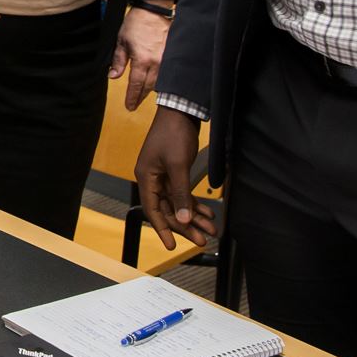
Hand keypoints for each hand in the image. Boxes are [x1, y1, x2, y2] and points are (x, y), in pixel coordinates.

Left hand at [110, 6, 168, 110]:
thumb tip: (113, 77)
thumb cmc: (135, 24)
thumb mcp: (121, 42)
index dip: (132, 97)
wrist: (153, 11)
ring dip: (151, 90)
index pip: (136, 85)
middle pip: (149, 87)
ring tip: (143, 96)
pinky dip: (161, 81)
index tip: (129, 106)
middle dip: (141, 97)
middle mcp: (156, 62)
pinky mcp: (172, 55)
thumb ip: (118, 61)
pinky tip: (156, 84)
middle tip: (134, 104)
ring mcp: (166, 59)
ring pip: (160, 82)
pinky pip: (167, 73)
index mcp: (142, 60)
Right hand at [135, 108, 214, 249]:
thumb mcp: (178, 166)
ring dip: (194, 216)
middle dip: (185, 225)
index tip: (171, 245)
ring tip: (210, 229)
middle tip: (201, 240)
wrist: (181, 111)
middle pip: (168, 209)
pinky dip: (195, 203)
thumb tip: (183, 219)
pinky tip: (208, 212)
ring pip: (178, 203)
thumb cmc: (173, 135)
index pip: (152, 209)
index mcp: (146, 177)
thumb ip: (180, 194)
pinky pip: (184, 193)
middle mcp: (152, 178)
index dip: (162, 228)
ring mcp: (164, 175)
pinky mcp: (175, 171)